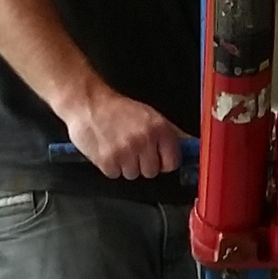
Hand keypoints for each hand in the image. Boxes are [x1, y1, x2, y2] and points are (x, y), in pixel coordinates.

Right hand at [61, 83, 188, 181]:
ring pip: (133, 175)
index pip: (172, 162)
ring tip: (117, 146)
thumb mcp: (147, 115)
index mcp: (158, 129)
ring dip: (125, 165)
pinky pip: (115, 175)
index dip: (163, 161)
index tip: (157, 158)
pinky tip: (107, 150)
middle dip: (142, 163)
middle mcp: (144, 141)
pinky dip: (110, 166)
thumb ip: (165, 134)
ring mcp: (126, 152)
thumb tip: (190, 147)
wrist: (87, 103)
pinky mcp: (108, 161)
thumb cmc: (116, 108)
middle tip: (131, 148)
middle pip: (152, 172)